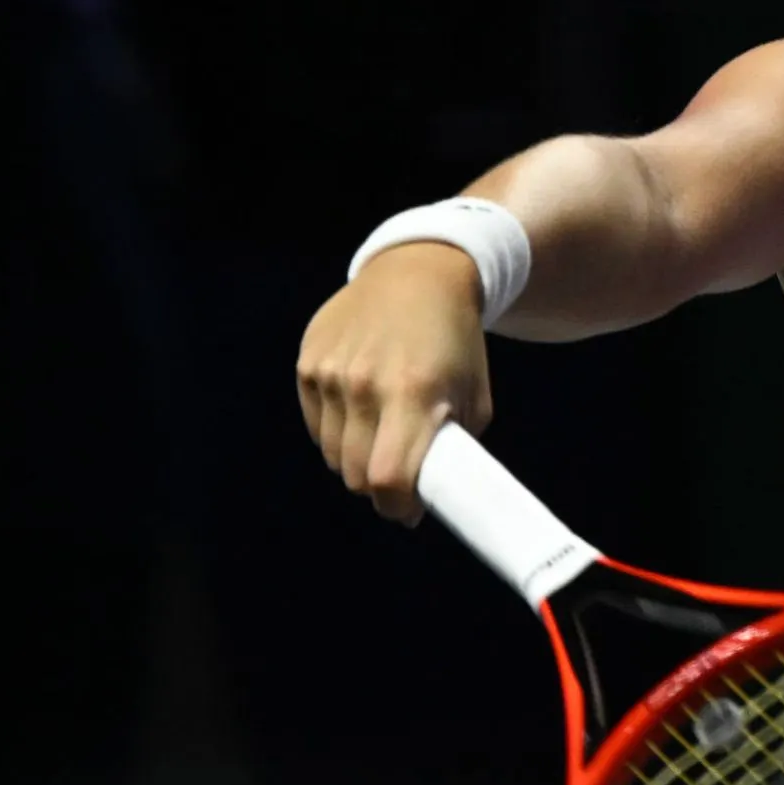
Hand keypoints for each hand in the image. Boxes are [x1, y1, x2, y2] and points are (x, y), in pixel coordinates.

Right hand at [295, 243, 493, 522]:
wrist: (418, 273)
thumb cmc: (455, 340)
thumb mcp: (475, 395)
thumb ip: (455, 447)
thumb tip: (429, 495)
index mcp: (414, 392)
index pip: (388, 478)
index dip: (397, 507)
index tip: (409, 511)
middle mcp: (366, 383)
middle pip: (355, 474)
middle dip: (378, 487)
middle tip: (399, 475)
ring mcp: (331, 373)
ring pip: (332, 455)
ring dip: (356, 459)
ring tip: (383, 432)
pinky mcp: (308, 364)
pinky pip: (317, 426)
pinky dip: (337, 431)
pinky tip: (362, 407)